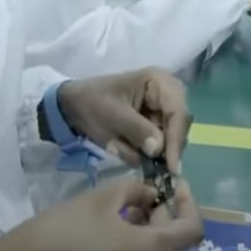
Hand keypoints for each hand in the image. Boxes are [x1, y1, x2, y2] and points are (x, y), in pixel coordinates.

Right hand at [0, 179, 203, 250]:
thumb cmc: (69, 226)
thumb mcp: (105, 197)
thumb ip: (137, 190)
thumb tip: (151, 193)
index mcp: (151, 249)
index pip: (193, 230)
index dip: (189, 204)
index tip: (175, 185)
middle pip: (175, 239)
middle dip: (166, 211)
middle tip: (147, 190)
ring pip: (160, 249)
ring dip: (152, 225)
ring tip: (129, 203)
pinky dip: (139, 238)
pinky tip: (118, 222)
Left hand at [59, 69, 190, 171]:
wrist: (72, 106)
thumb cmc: (92, 102)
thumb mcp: (113, 115)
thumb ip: (138, 131)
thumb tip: (158, 149)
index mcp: (159, 82)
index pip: (178, 112)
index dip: (176, 140)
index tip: (171, 167)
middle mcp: (167, 94)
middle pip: (178, 127)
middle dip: (162, 148)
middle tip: (151, 168)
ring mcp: (161, 110)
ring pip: (168, 140)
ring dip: (146, 150)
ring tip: (120, 146)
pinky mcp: (153, 125)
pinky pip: (157, 145)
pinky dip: (139, 151)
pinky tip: (120, 145)